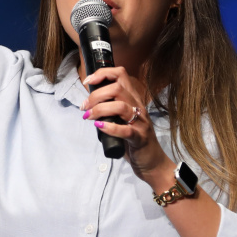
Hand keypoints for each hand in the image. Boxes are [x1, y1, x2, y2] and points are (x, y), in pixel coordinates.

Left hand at [81, 67, 170, 184]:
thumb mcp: (123, 120)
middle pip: (117, 89)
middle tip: (85, 107)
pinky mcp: (140, 138)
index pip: (121, 75)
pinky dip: (110, 127)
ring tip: (88, 116)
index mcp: (133, 100)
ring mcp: (140, 122)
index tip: (87, 81)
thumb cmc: (134, 140)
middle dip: (96, 95)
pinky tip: (100, 127)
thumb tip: (89, 106)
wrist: (152, 162)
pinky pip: (126, 130)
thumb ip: (110, 111)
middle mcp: (138, 107)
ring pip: (121, 106)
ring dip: (100, 109)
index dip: (102, 73)